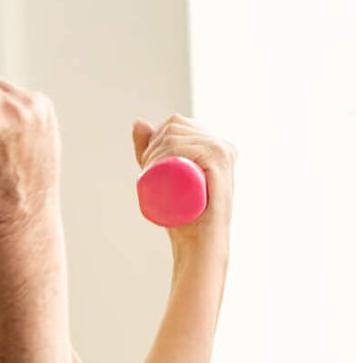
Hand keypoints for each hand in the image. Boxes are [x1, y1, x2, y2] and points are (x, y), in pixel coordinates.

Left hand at [131, 115, 235, 248]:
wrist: (198, 241)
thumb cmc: (182, 211)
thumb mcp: (161, 172)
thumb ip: (151, 148)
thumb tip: (138, 121)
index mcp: (216, 143)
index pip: (176, 123)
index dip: (155, 137)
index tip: (146, 162)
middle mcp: (224, 145)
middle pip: (175, 127)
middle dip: (152, 144)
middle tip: (146, 169)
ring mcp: (225, 153)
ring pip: (177, 137)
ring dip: (156, 150)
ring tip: (151, 171)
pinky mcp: (221, 163)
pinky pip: (190, 147)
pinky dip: (172, 151)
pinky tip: (164, 161)